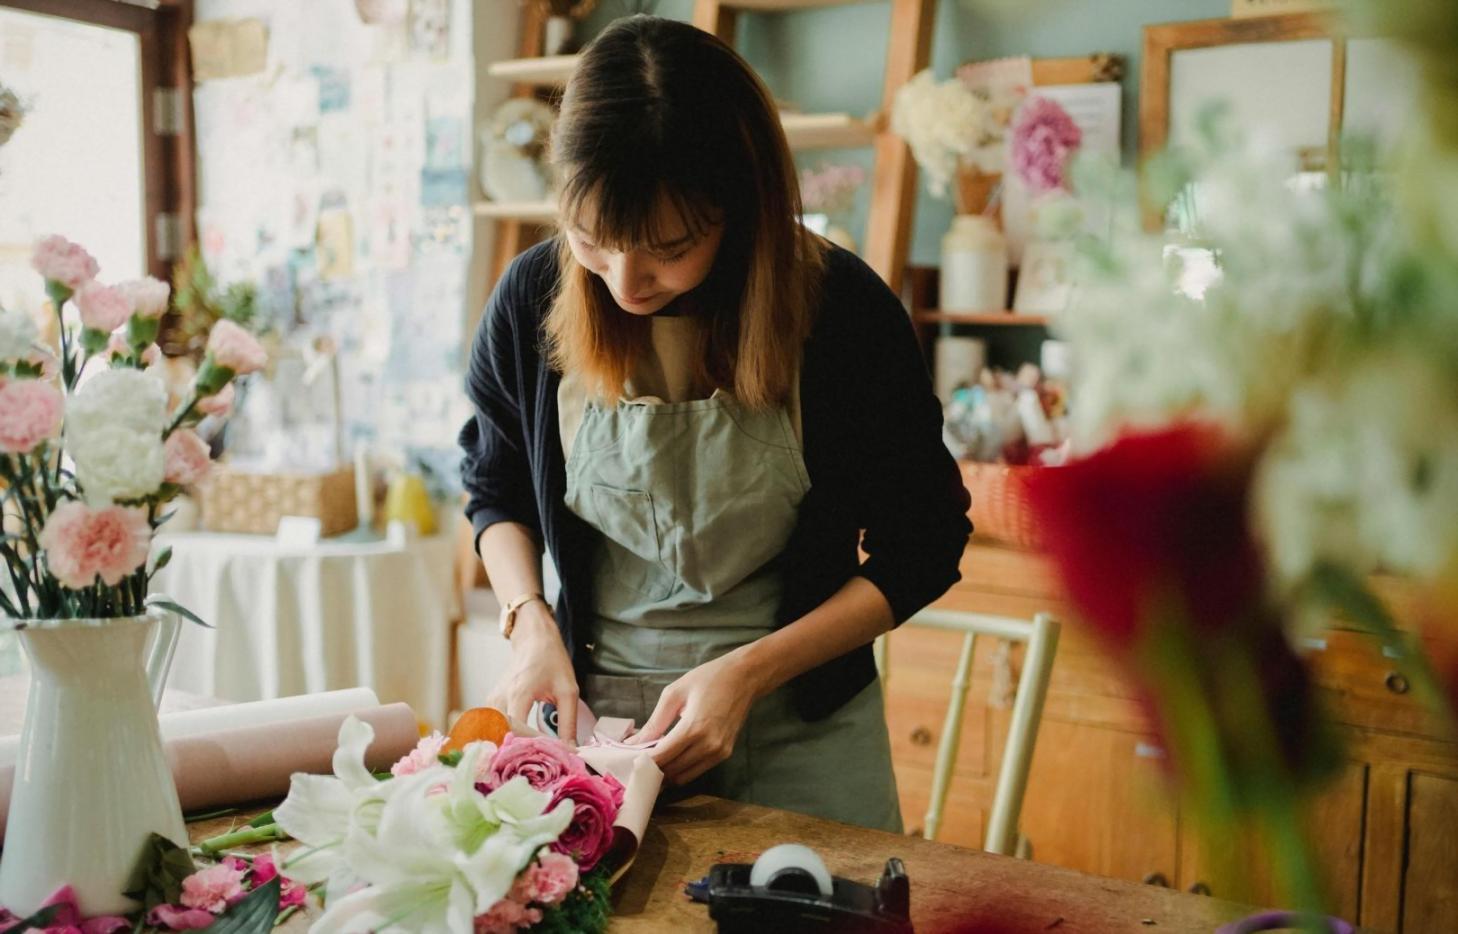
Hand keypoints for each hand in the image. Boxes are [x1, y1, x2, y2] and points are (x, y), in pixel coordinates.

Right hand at [485, 601, 579, 745]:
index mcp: (519, 692)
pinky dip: (504, 739)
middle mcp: (501, 698)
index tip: (552, 752)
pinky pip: (492, 727)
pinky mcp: (491, 704)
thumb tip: (570, 750)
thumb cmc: (552, 660)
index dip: (532, 745)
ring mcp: (492, 701)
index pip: (518, 729)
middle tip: (539, 762)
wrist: (534, 639)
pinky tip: (519, 746)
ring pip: (493, 733)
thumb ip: (569, 722)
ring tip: (530, 756)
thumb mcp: (568, 690)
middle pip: (501, 735)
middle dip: (518, 751)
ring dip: (509, 746)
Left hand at [630, 650, 764, 784]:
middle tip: (636, 762)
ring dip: (666, 773)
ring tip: (653, 760)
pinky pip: (696, 771)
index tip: (627, 761)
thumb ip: (654, 722)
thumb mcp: (675, 693)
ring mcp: (719, 753)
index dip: (642, 763)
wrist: (745, 677)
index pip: (661, 757)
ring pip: (683, 776)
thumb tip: (632, 744)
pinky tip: (672, 757)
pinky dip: (681, 769)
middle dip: (651, 770)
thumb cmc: (708, 679)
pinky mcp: (725, 754)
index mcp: (694, 727)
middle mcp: (708, 745)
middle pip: (671, 771)